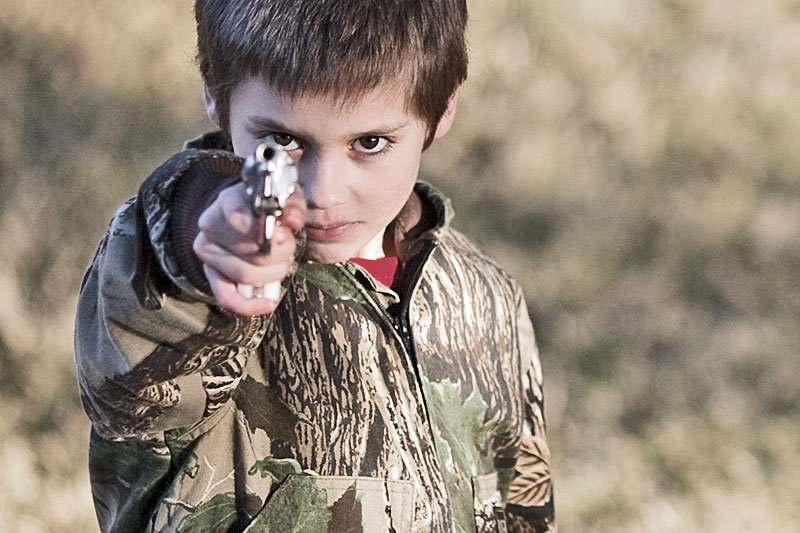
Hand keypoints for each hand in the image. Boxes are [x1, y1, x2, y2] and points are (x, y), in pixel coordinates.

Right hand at [193, 183, 305, 315]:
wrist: (246, 215)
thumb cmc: (268, 207)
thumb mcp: (285, 198)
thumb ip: (293, 206)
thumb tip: (293, 221)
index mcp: (228, 202)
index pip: (238, 217)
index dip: (264, 231)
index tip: (283, 234)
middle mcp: (211, 226)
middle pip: (251, 251)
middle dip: (280, 253)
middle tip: (288, 245)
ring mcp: (208, 252)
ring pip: (246, 275)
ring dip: (273, 273)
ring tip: (282, 261)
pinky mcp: (212, 274)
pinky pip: (226, 297)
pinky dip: (249, 305)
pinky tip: (268, 304)